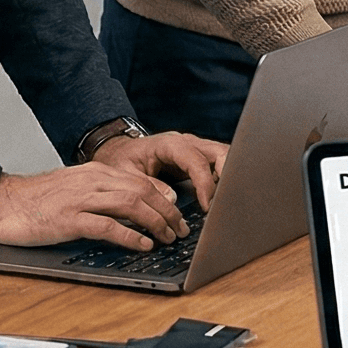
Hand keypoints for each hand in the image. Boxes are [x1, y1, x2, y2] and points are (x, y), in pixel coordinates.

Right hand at [0, 165, 185, 250]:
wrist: (2, 201)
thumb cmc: (37, 200)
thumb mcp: (75, 188)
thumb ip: (101, 194)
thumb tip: (131, 208)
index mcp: (95, 172)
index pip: (142, 181)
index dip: (165, 198)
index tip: (178, 213)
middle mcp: (92, 181)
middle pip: (143, 191)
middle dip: (168, 212)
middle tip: (180, 230)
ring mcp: (81, 199)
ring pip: (132, 205)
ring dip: (156, 222)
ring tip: (168, 238)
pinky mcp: (70, 219)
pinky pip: (108, 226)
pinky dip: (131, 236)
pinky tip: (142, 244)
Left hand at [91, 129, 225, 207]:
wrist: (120, 151)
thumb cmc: (122, 160)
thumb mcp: (126, 174)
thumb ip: (148, 185)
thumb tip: (171, 199)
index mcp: (169, 144)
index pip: (196, 160)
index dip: (205, 183)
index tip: (206, 205)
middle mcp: (187, 143)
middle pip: (219, 151)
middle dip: (227, 175)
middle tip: (224, 201)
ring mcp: (195, 149)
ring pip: (224, 156)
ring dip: (228, 177)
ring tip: (223, 201)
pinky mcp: (198, 159)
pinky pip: (218, 165)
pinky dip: (223, 180)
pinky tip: (218, 198)